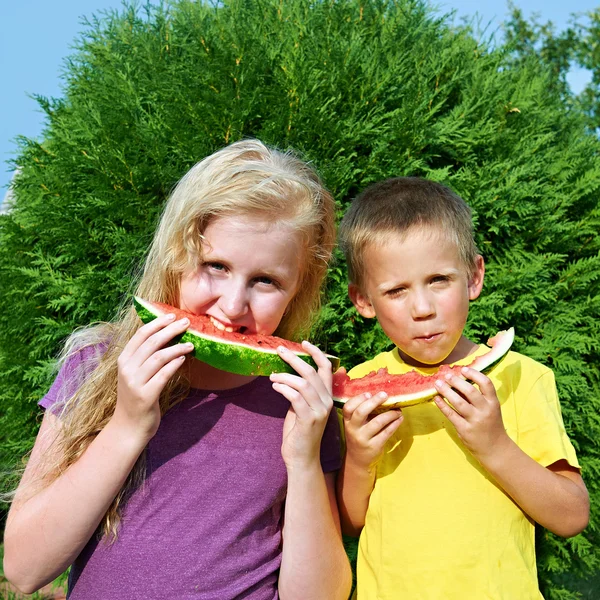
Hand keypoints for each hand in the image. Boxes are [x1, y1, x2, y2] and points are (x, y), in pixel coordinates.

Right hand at [113, 313, 193, 442]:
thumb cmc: (136, 397)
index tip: (172, 315)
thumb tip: (166, 335)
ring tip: (191, 343)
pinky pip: (163, 376)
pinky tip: (183, 359)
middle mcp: (127, 370)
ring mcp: (135, 383)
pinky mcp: (146, 396)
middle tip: (186, 323)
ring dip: (177, 348)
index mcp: (124, 361)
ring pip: (158, 357)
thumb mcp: (135, 374)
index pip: (140, 335)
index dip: (157, 323)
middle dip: (170, 330)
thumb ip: (145, 357)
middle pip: (151, 343)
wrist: (128, 427)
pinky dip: (174, 365)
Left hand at [269, 341, 333, 469]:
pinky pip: (295, 397)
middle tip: (280, 351)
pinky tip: (275, 386)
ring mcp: (319, 411)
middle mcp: (326, 401)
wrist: (302, 457)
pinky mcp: (309, 420)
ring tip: (272, 376)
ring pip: (303, 383)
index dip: (317, 353)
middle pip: (312, 372)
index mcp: (327, 396)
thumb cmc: (299, 431)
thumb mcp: (301, 407)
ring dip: (285, 376)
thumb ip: (301, 392)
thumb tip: (288, 374)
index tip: (304, 343)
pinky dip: (284, 388)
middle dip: (295, 359)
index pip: (326, 369)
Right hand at [342, 391, 401, 472]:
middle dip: (374, 402)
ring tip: (398, 410)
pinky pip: (386, 432)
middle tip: (385, 395)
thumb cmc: (359, 436)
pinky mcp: (374, 446)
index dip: (358, 399)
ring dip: (389, 414)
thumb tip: (380, 396)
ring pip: (377, 422)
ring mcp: (363, 439)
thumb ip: (362, 412)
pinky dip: (395, 424)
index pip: (348, 408)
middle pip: (360, 412)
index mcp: (347, 421)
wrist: (358, 460)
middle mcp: (353, 429)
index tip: (369, 393)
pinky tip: (400, 418)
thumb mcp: (355, 425)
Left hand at [433, 367, 510, 464]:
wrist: (495, 449)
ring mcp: (475, 420)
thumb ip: (477, 397)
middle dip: (456, 381)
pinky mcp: (465, 429)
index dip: (474, 374)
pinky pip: (451, 414)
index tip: (463, 369)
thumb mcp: (490, 409)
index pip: (486, 383)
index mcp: (493, 402)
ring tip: (437, 384)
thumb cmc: (490, 424)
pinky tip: (436, 398)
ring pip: (458, 402)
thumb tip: (458, 381)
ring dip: (446, 391)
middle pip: (470, 391)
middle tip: (446, 375)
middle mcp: (485, 410)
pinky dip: (442, 405)